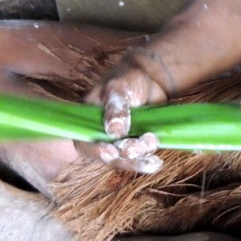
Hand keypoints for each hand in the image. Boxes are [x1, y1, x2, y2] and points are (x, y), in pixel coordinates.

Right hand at [79, 48, 172, 172]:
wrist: (151, 77)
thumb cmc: (128, 78)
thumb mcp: (118, 88)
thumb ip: (115, 108)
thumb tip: (114, 132)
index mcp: (88, 120)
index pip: (85, 142)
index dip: (97, 151)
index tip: (112, 153)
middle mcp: (100, 134)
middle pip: (108, 155)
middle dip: (125, 154)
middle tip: (140, 146)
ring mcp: (118, 141)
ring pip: (124, 159)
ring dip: (138, 158)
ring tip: (152, 143)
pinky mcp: (134, 143)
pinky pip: (137, 158)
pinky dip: (146, 161)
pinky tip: (156, 163)